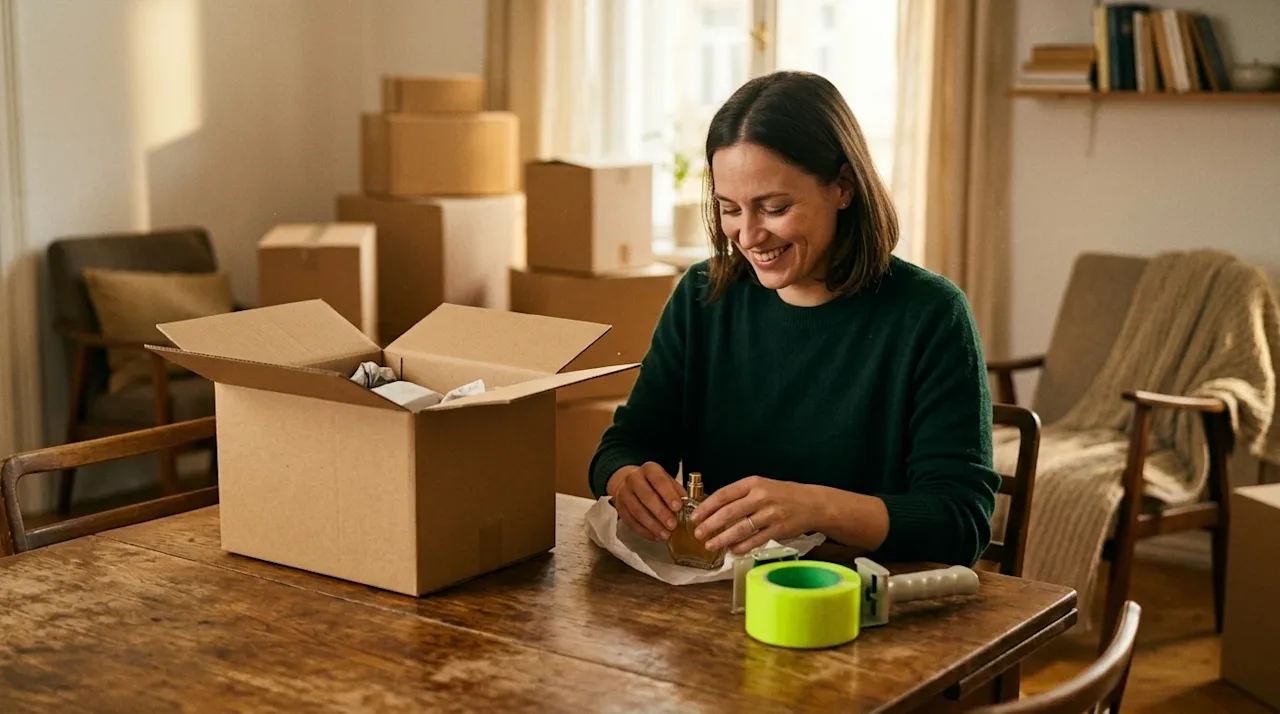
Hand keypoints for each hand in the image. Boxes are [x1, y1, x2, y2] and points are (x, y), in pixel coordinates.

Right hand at [606, 462, 686, 541]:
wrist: (629, 483)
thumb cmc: (654, 484)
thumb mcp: (666, 480)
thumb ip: (677, 491)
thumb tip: (688, 505)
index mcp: (649, 469)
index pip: (659, 480)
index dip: (668, 494)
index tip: (678, 507)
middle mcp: (634, 479)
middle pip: (646, 497)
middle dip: (661, 512)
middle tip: (673, 525)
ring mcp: (624, 493)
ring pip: (637, 511)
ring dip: (653, 525)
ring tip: (666, 535)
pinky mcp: (619, 508)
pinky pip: (631, 522)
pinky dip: (644, 531)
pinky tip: (655, 537)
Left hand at [691, 476, 821, 554]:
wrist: (812, 504)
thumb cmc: (782, 495)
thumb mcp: (760, 486)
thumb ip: (740, 495)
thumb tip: (713, 511)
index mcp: (753, 483)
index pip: (723, 495)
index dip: (706, 507)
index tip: (694, 517)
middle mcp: (761, 497)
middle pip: (729, 513)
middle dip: (710, 525)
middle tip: (698, 534)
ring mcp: (770, 514)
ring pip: (740, 529)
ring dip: (722, 539)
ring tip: (710, 545)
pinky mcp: (779, 530)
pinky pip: (755, 541)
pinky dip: (741, 547)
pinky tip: (732, 550)